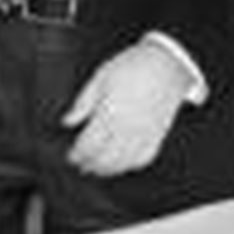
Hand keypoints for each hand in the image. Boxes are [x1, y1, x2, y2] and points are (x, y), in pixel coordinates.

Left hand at [61, 40, 192, 175]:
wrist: (166, 64)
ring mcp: (143, 136)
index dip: (77, 154)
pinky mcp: (157, 136)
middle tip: (80, 164)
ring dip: (107, 170)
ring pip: (122, 163)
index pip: (89, 144)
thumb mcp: (100, 77)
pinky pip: (142, 160)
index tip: (71, 156)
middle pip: (104, 158)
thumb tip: (68, 121)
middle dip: (89, 164)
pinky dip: (130, 166)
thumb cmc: (133, 66)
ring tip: (96, 168)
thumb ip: (83, 103)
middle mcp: (126, 129)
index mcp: (109, 114)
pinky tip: (122, 164)